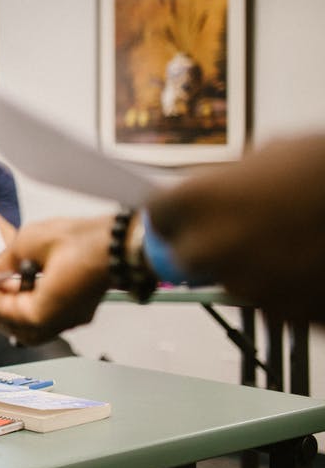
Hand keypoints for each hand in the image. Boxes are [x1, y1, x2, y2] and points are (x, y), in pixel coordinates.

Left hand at [0, 216, 113, 344]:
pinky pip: (45, 318)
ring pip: (29, 327)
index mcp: (45, 312)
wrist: (120, 238)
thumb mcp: (29, 242)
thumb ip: (2, 262)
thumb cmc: (81, 238)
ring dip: (7, 308)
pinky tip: (16, 285)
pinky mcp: (79, 310)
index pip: (1, 310)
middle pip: (13, 326)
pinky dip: (26, 306)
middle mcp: (59, 322)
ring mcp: (72, 319)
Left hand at [148, 135, 324, 320]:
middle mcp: (212, 247)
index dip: (175, 212)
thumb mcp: (271, 155)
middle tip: (238, 229)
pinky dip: (286, 284)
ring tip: (290, 238)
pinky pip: (273, 299)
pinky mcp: (285, 313)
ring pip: (233, 280)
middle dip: (205, 244)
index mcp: (197, 201)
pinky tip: (310, 258)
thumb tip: (214, 190)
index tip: (184, 212)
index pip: (158, 214)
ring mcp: (248, 285)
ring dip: (251, 264)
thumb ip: (230, 179)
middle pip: (185, 257)